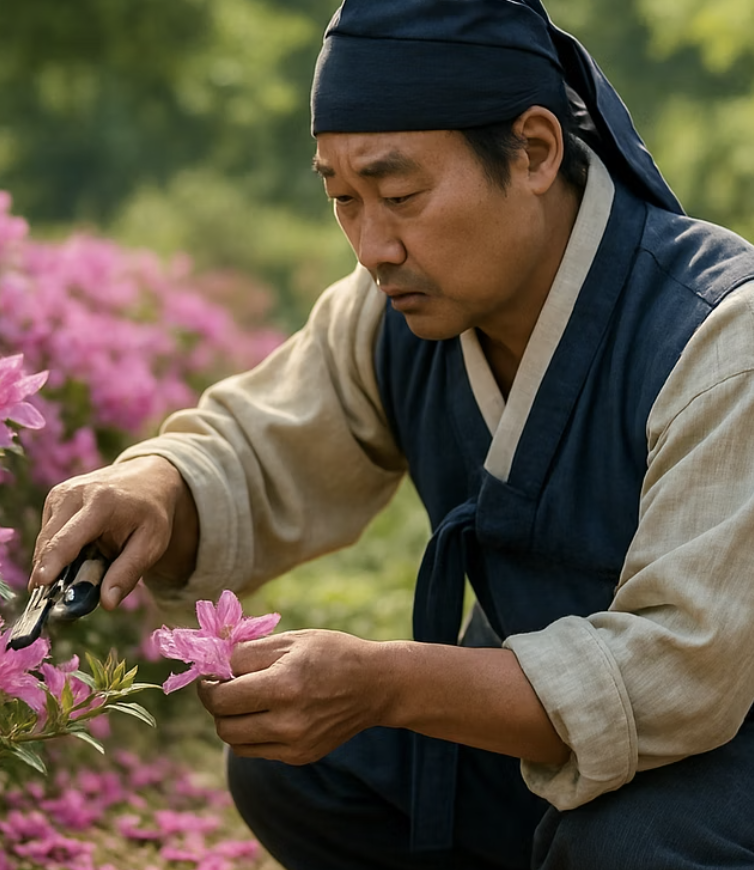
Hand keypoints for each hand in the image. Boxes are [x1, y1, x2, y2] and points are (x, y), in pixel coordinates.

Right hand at [31, 455, 198, 609]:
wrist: (148, 480)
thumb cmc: (151, 515)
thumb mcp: (151, 544)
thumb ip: (128, 573)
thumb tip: (107, 603)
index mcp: (102, 503)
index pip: (69, 538)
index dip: (52, 563)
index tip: (39, 585)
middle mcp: (75, 493)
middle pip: (50, 542)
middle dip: (50, 572)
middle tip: (56, 599)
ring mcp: (61, 493)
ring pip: (45, 541)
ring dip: (56, 562)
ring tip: (87, 564)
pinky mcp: (55, 497)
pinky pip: (48, 534)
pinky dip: (58, 549)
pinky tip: (82, 549)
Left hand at [197, 629, 391, 764]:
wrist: (376, 685)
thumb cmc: (333, 654)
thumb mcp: (292, 639)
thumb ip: (247, 650)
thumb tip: (211, 659)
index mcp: (284, 685)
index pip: (222, 697)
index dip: (208, 684)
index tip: (211, 673)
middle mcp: (288, 721)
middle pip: (223, 725)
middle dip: (216, 704)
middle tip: (223, 685)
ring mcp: (295, 744)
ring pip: (235, 742)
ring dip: (231, 720)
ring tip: (245, 699)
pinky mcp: (301, 756)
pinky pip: (257, 750)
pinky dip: (251, 732)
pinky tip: (266, 712)